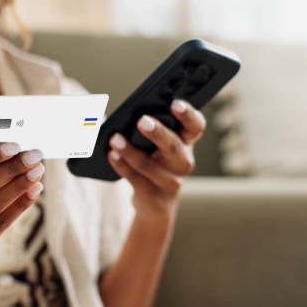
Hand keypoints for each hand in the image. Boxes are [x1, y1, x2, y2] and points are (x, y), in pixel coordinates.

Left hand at [106, 99, 205, 220]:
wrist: (157, 202)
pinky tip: (111, 154)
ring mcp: (170, 181)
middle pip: (173, 146)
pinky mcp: (153, 194)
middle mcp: (183, 161)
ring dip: (129, 150)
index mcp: (187, 142)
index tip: (175, 103)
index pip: (195, 126)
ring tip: (114, 138)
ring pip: (148, 164)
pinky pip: (135, 178)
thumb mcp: (162, 146)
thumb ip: (154, 130)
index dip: (188, 115)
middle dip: (157, 133)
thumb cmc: (157, 163)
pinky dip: (121, 165)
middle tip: (142, 121)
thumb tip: (128, 115)